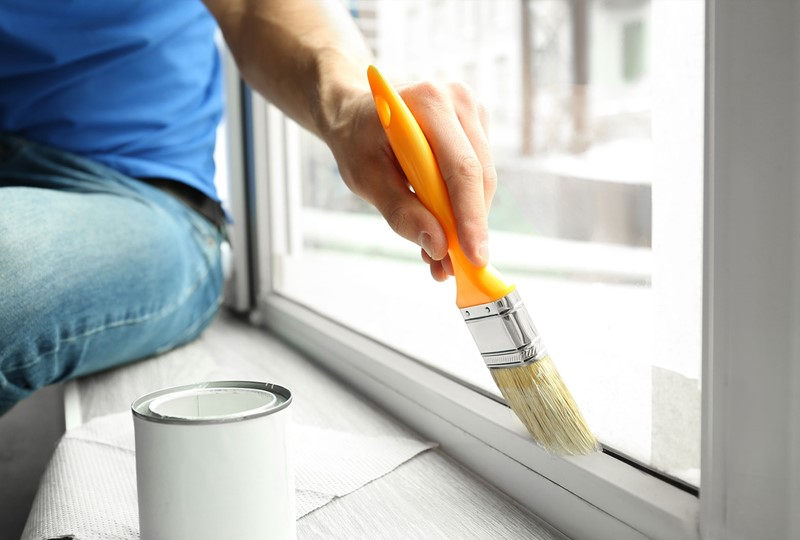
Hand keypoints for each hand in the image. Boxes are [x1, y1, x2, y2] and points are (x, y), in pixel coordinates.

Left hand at [323, 80, 496, 281]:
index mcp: (427, 102)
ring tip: (439, 254)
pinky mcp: (476, 127)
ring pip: (483, 180)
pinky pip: (478, 176)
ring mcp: (471, 111)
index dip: (470, 217)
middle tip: (453, 269)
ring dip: (465, 222)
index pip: (461, 168)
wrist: (355, 112)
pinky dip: (463, 206)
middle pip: (479, 176)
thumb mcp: (365, 179)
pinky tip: (441, 226)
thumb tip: (439, 248)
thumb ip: (402, 213)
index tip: (475, 258)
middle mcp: (457, 99)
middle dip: (469, 227)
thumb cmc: (356, 140)